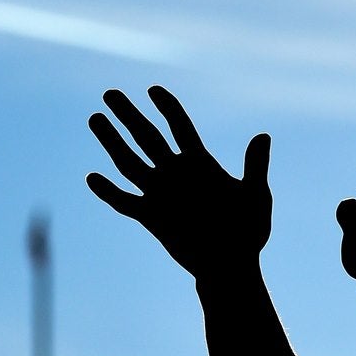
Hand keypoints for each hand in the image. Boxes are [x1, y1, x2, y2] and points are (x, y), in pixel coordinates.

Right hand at [87, 86, 271, 278]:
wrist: (230, 265)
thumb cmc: (248, 231)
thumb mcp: (255, 196)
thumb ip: (255, 166)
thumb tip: (263, 136)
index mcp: (200, 164)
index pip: (180, 127)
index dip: (168, 107)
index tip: (153, 90)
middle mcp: (176, 173)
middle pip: (147, 137)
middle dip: (129, 115)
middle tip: (110, 94)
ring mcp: (161, 194)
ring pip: (130, 163)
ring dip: (112, 142)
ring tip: (94, 119)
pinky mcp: (151, 218)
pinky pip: (124, 202)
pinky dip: (109, 191)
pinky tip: (92, 177)